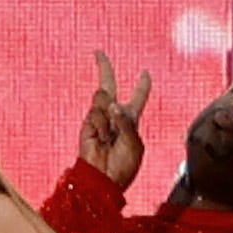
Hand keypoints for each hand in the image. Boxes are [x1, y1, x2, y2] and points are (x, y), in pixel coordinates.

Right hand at [79, 52, 151, 184]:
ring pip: (103, 100)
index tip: (145, 72)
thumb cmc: (123, 166)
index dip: (142, 85)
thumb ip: (126, 122)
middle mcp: (114, 116)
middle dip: (104, 69)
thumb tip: (112, 104)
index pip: (138, 98)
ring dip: (108, 117)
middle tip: (98, 52)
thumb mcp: (135, 143)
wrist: (103, 179)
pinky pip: (96, 114)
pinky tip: (100, 140)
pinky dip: (101, 126)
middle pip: (110, 87)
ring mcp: (99, 119)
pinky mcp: (87, 124)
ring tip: (108, 138)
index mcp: (131, 121)